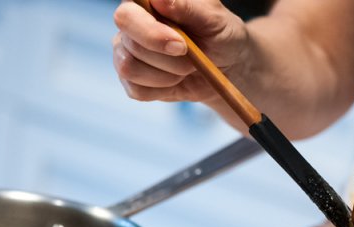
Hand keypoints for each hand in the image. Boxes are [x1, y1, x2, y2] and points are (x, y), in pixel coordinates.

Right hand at [112, 0, 247, 112]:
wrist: (227, 66)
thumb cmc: (220, 34)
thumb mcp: (214, 19)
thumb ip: (187, 7)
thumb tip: (160, 0)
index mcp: (146, 2)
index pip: (127, 14)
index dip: (151, 32)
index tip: (181, 44)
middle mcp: (131, 23)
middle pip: (129, 43)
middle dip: (167, 58)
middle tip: (189, 55)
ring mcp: (127, 51)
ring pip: (130, 68)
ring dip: (167, 74)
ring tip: (186, 67)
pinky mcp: (132, 79)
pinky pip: (137, 90)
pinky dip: (162, 89)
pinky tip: (176, 80)